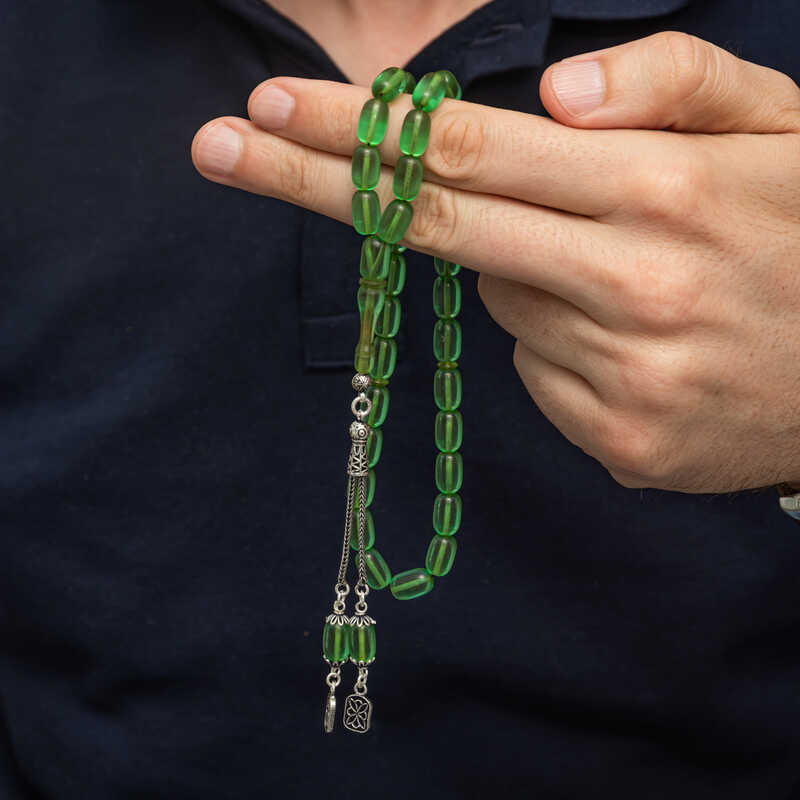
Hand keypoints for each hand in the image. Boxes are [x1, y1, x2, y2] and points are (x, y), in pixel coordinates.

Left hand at [191, 32, 799, 492]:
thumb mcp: (776, 126)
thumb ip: (669, 82)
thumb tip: (550, 102)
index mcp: (663, 192)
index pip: (471, 154)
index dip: (363, 132)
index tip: (269, 109)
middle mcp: (630, 288)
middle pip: (435, 227)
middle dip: (320, 183)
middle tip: (223, 145)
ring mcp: (618, 378)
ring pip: (497, 303)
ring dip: (525, 274)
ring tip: (622, 277)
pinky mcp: (617, 442)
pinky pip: (534, 372)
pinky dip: (556, 342)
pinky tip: (630, 339)